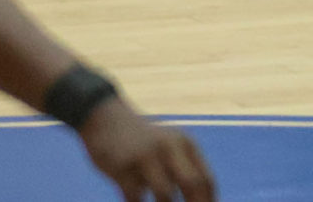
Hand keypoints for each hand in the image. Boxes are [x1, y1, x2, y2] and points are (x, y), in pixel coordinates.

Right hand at [79, 99, 214, 201]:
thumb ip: (183, 167)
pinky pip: (135, 197)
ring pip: (165, 194)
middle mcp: (170, 147)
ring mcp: (146, 156)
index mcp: (185, 145)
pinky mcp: (122, 166)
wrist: (106, 119)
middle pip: (192, 183)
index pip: (206, 180)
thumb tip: (201, 198)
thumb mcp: (168, 146)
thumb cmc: (142, 141)